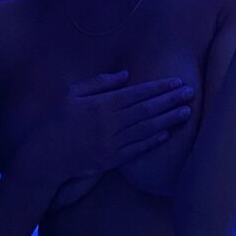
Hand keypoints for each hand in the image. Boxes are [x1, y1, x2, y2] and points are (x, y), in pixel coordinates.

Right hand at [17, 71, 194, 184]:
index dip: (160, 87)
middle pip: (148, 109)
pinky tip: (166, 134)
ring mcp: (112, 143)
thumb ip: (100, 83)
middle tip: (190, 92)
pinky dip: (153, 141)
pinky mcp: (111, 160)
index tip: (177, 81)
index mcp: (103, 104)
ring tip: (186, 112)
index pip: (138, 93)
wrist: (45, 156)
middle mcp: (111, 123)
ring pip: (147, 129)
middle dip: (171, 100)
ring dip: (168, 120)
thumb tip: (125, 75)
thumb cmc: (57, 120)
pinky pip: (137, 150)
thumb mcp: (73, 93)